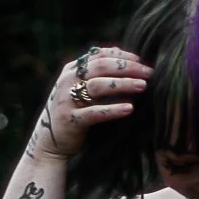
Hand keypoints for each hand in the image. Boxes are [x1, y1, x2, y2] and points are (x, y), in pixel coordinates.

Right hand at [31, 43, 150, 160]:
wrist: (50, 143)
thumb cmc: (74, 113)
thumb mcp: (80, 90)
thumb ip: (96, 75)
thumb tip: (123, 59)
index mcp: (71, 70)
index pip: (98, 55)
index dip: (121, 55)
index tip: (141, 60)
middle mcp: (68, 81)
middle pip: (101, 67)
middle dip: (127, 67)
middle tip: (148, 72)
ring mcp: (67, 100)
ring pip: (97, 86)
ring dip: (122, 84)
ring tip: (143, 86)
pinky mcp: (71, 120)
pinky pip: (94, 113)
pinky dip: (112, 110)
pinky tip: (129, 109)